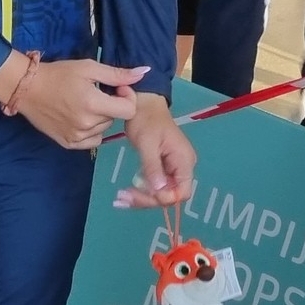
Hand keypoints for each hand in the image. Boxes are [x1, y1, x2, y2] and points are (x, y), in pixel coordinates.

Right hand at [14, 58, 143, 149]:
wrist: (27, 88)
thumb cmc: (59, 74)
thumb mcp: (88, 67)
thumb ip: (117, 74)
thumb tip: (144, 72)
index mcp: (94, 104)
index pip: (129, 110)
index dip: (126, 96)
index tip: (115, 87)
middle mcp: (87, 125)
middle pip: (115, 119)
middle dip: (111, 105)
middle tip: (96, 92)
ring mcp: (77, 137)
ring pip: (104, 129)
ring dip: (101, 117)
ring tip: (85, 103)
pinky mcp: (68, 144)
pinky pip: (92, 141)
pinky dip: (91, 130)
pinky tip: (80, 117)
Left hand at [115, 93, 196, 208]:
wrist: (143, 104)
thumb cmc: (146, 119)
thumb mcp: (147, 143)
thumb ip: (153, 167)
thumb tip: (158, 191)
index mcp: (184, 160)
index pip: (182, 192)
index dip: (163, 197)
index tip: (142, 193)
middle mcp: (182, 167)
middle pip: (170, 195)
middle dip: (147, 199)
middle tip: (123, 199)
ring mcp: (172, 168)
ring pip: (161, 192)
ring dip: (142, 198)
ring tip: (120, 199)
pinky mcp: (162, 167)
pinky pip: (155, 185)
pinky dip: (141, 191)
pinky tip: (125, 194)